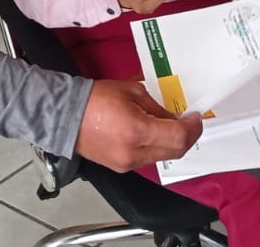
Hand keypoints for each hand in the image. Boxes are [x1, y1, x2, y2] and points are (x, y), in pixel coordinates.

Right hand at [74, 80, 202, 171]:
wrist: (65, 116)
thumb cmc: (96, 98)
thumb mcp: (133, 92)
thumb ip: (157, 107)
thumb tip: (173, 117)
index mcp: (138, 131)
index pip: (179, 137)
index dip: (193, 128)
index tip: (195, 117)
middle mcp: (134, 153)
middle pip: (175, 151)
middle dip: (187, 137)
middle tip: (189, 122)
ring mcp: (126, 164)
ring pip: (162, 157)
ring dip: (171, 143)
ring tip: (169, 126)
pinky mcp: (120, 167)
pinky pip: (147, 159)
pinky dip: (156, 147)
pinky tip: (152, 134)